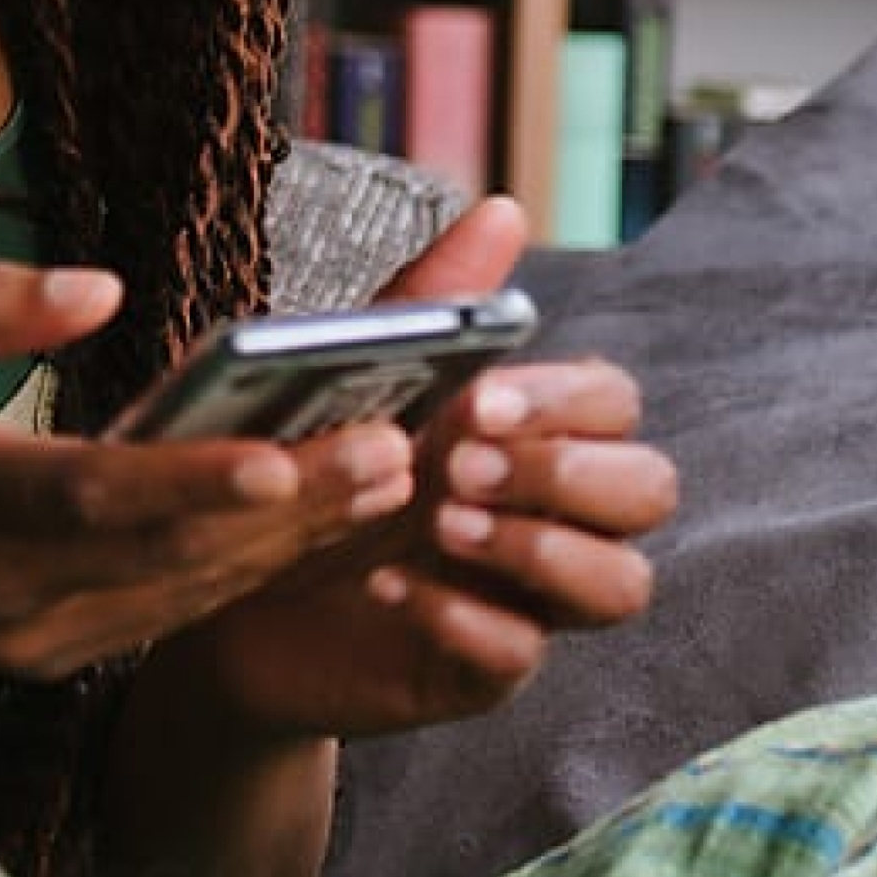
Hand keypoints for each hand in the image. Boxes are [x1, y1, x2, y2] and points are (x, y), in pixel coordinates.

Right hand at [0, 260, 427, 679]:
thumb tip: (101, 286)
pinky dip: (253, 569)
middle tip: (394, 451)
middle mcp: (4, 589)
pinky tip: (331, 523)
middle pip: (167, 554)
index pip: (87, 497)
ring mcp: (39, 640)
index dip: (186, 485)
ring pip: (187, 593)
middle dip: (289, 510)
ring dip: (294, 544)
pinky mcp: (65, 659)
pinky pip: (175, 613)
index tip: (277, 458)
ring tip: (393, 480)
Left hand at [169, 195, 680, 740]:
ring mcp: (531, 595)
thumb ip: (435, 304)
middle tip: (460, 467)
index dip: (565, 402)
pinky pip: (524, 657)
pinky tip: (392, 589)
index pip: (614, 405)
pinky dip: (467, 620)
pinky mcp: (484, 667)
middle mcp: (556, 513)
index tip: (477, 402)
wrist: (228, 582)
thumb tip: (505, 209)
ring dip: (542, 551)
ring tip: (442, 528)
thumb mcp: (364, 376)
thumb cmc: (320, 464)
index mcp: (536, 432)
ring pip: (621, 585)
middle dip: (567, 474)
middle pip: (648, 491)